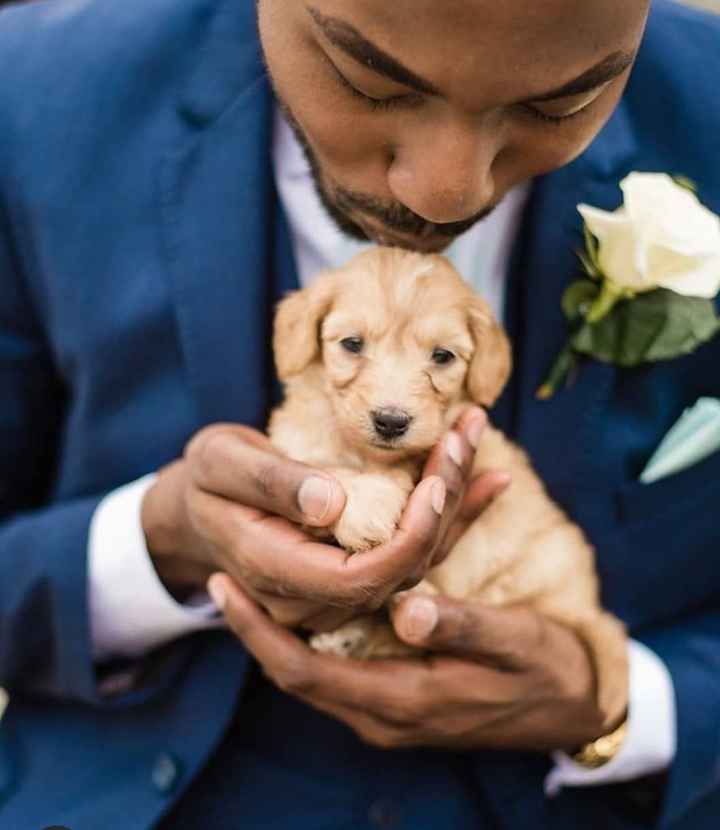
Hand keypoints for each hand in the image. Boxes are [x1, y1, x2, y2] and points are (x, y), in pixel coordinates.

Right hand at [141, 409, 498, 628]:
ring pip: (412, 561)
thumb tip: (332, 504)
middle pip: (398, 569)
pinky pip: (409, 549)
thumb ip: (269, 483)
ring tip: (475, 434)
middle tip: (467, 433)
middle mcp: (312, 594)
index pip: (358, 578)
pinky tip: (483, 474)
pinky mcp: (353, 568)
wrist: (200, 507)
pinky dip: (448, 512)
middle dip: (443, 505)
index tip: (434, 484)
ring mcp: (334, 588)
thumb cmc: (206, 478)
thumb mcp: (220, 463)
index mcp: (275, 570)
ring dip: (452, 500)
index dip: (405, 540)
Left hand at [207, 580, 624, 752]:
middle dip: (253, 631)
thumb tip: (405, 610)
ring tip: (249, 588)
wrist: (573, 706)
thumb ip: (462, 626)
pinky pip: (336, 672)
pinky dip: (310, 641)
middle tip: (221, 580)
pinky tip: (302, 607)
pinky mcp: (397, 699)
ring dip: (277, 636)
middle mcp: (383, 714)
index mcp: (403, 700)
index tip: (222, 588)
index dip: (257, 632)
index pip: (304, 671)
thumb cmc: (546, 668)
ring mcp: (388, 712)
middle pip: (294, 676)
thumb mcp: (515, 640)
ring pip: (312, 674)